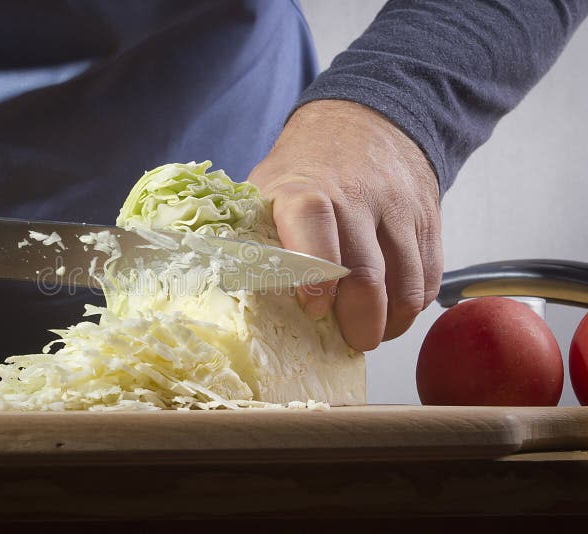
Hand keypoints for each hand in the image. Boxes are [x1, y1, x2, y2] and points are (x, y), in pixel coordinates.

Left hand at [248, 100, 442, 350]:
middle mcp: (357, 197)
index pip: (312, 227)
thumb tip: (236, 296)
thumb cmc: (306, 169)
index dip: (314, 276)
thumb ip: (259, 234)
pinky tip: (393, 313)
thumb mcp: (269, 186)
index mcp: (306, 189)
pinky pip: (428, 276)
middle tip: (351, 342)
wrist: (365, 122)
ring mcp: (398, 208)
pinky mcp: (428, 219)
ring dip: (390, 323)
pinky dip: (413, 305)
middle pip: (366, 274)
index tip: (314, 309)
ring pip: (406, 284)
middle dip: (359, 323)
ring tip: (372, 334)